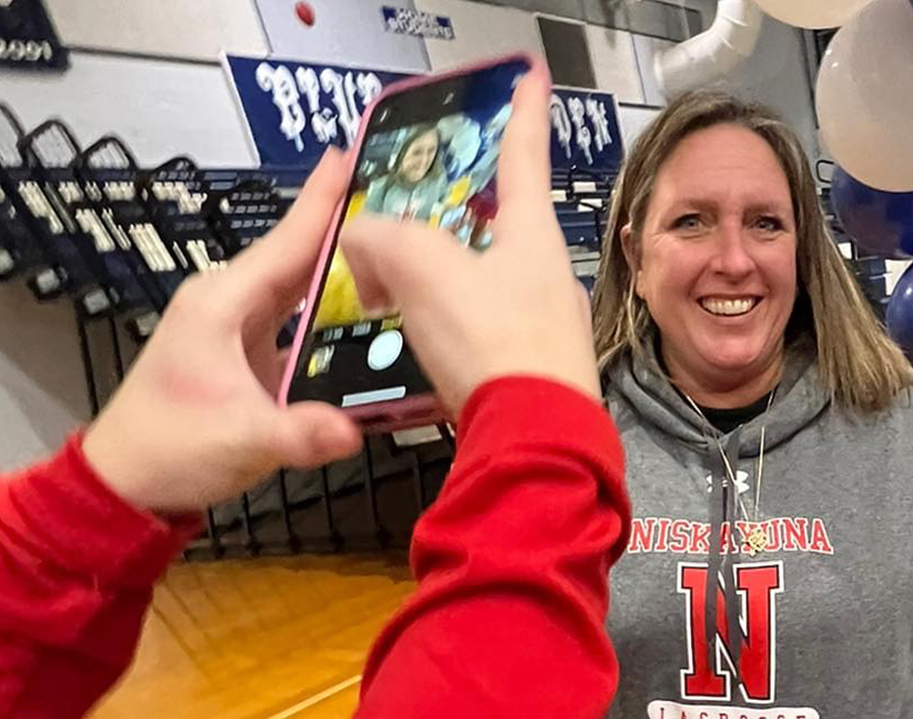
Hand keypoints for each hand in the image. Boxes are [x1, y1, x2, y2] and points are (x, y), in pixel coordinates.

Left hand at [81, 155, 361, 515]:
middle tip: (393, 195)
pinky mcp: (243, 351)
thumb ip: (298, 433)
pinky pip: (294, 312)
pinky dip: (327, 300)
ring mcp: (234, 326)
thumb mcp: (240, 440)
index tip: (349, 154)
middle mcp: (228, 303)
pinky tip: (361, 300)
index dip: (320, 201)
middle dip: (341, 223)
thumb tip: (352, 431)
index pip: (285, 243)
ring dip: (337, 261)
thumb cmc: (170, 449)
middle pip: (296, 254)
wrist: (128, 482)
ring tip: (388, 238)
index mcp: (222, 305)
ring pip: (296, 282)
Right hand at [337, 68, 599, 412]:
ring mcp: (545, 331)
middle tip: (404, 226)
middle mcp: (549, 280)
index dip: (522, 113)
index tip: (530, 81)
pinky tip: (418, 351)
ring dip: (435, 287)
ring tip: (389, 298)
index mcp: (533, 236)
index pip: (524, 155)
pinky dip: (443, 335)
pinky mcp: (529, 377)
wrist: (533, 445)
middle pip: (491, 231)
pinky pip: (479, 339)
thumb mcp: (422, 269)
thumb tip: (363, 240)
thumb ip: (383, 239)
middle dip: (444, 224)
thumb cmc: (497, 350)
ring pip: (481, 288)